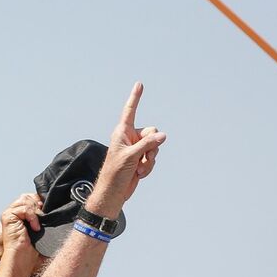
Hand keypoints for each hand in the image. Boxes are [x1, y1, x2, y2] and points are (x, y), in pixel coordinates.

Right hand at [0, 193, 43, 274]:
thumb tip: (57, 210)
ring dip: (35, 209)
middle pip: (27, 196)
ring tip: (39, 223)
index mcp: (20, 218)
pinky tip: (35, 228)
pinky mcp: (7, 218)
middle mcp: (13, 215)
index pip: (29, 199)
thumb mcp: (42, 233)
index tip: (49, 210)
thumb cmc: (31, 253)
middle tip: (44, 215)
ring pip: (24, 199)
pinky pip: (23, 208)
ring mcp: (9, 216)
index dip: (39, 201)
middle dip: (38, 203)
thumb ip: (45, 220)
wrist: (22, 263)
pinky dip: (32, 216)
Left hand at [87, 83, 165, 215]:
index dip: (135, 98)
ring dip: (149, 160)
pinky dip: (148, 167)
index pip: (130, 111)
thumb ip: (147, 145)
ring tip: (139, 169)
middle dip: (151, 147)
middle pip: (152, 132)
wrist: (114, 193)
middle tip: (142, 159)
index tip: (139, 84)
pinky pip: (153, 158)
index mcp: (122, 133)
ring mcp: (136, 149)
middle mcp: (130, 138)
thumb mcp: (130, 157)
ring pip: (155, 146)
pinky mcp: (141, 159)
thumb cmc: (115, 174)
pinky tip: (139, 174)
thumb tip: (163, 135)